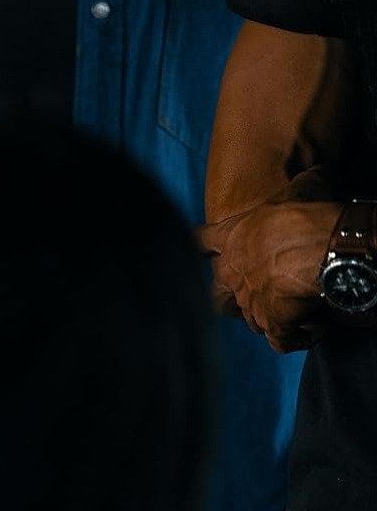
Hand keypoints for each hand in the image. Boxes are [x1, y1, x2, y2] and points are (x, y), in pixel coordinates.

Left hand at [200, 178, 339, 352]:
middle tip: (256, 292)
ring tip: (294, 311)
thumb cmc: (306, 214)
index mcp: (233, 237)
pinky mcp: (272, 321)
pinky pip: (279, 339)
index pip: (202, 241)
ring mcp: (249, 299)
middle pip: (219, 289)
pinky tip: (311, 331)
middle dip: (233, 294)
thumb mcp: (301, 188)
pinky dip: (295, 337)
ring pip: (251, 316)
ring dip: (270, 315)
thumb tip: (319, 171)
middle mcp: (233, 272)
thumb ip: (302, 184)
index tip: (191, 250)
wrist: (319, 247)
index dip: (198, 246)